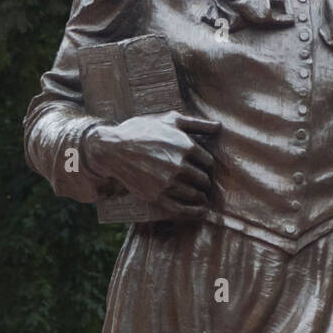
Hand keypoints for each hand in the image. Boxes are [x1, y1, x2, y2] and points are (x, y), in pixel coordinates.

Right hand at [85, 109, 220, 216]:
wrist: (113, 148)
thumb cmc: (143, 130)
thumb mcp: (171, 120)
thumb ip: (198, 124)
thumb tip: (219, 126)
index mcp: (187, 147)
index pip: (208, 162)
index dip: (207, 165)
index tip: (203, 167)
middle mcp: (180, 166)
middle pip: (204, 180)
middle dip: (204, 181)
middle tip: (202, 182)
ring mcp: (168, 183)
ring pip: (195, 195)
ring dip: (200, 196)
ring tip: (201, 196)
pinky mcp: (157, 196)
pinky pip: (181, 209)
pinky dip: (193, 212)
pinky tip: (200, 212)